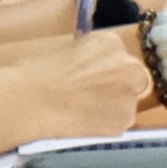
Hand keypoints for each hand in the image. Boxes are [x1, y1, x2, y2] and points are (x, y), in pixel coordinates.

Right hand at [21, 28, 160, 135]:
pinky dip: (108, 124)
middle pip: (134, 77)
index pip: (120, 56)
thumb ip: (88, 58)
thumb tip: (90, 67)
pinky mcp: (124, 121)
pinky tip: (87, 124)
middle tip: (94, 97)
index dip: (108, 69)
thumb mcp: (68, 51)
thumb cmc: (38, 74)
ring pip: (128, 102)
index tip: (94, 78)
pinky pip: (121, 122)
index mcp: (111, 42)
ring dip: (114, 107)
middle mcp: (128, 66)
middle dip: (119, 87)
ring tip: (87, 112)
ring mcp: (129, 95)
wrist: (32, 102)